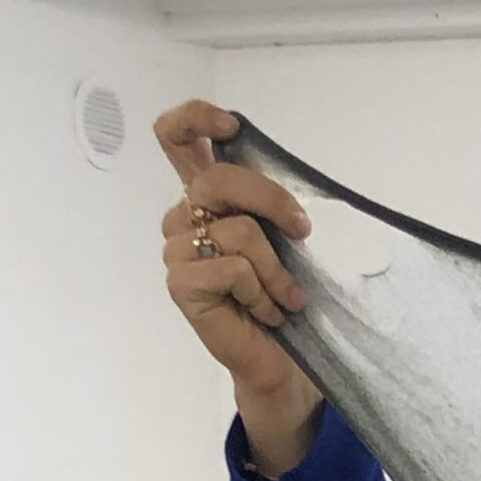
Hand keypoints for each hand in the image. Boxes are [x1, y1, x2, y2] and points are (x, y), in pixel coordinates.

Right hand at [155, 99, 322, 475]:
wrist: (284, 362)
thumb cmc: (286, 297)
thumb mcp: (286, 240)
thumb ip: (270, 204)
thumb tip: (290, 190)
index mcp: (206, 198)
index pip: (177, 138)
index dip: (196, 119)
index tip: (230, 124)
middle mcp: (184, 218)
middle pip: (218, 179)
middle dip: (272, 201)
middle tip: (304, 232)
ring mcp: (178, 250)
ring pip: (238, 232)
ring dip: (277, 269)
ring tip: (287, 297)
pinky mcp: (181, 283)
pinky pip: (232, 269)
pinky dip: (263, 293)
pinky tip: (268, 313)